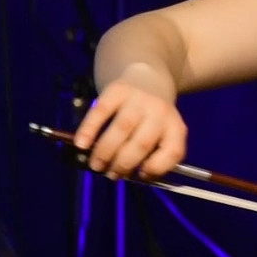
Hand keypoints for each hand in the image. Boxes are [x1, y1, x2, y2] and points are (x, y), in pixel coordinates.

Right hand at [71, 62, 187, 178]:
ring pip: (122, 128)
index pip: (173, 151)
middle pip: (143, 143)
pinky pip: (101, 111)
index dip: (157, 168)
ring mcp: (139, 99)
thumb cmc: (151, 120)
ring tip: (96, 165)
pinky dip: (89, 130)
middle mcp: (160, 112)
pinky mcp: (118, 90)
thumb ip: (149, 155)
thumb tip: (122, 174)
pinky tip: (82, 144)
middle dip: (123, 164)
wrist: (148, 80)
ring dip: (106, 151)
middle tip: (110, 174)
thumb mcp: (161, 135)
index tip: (140, 176)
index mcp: (175, 128)